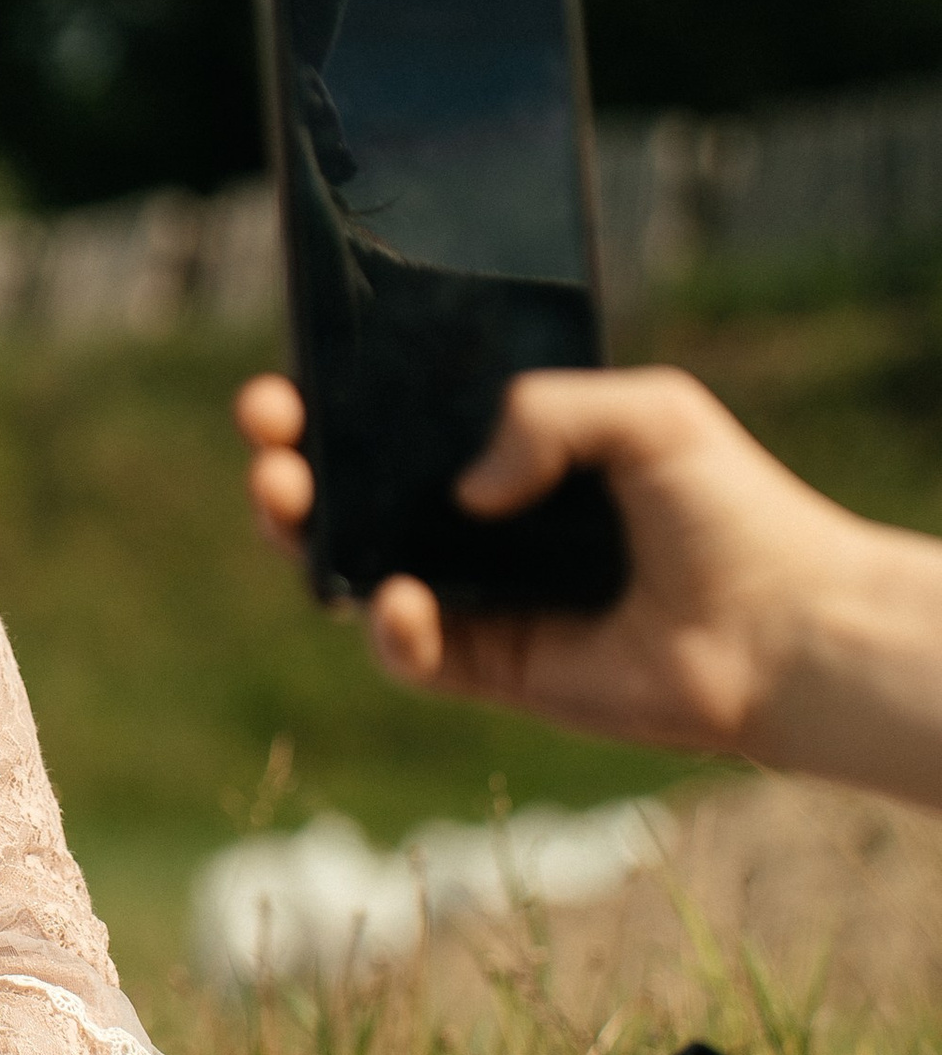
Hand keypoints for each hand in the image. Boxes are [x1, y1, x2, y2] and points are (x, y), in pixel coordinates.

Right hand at [233, 365, 941, 803]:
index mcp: (516, 455)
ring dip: (308, 536)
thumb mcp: (647, 410)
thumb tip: (467, 488)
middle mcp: (487, 526)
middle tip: (268, 440)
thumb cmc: (732, 511)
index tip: (288, 385)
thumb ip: (543, 410)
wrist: (786, 626)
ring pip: (362, 571)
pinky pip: (412, 655)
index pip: (400, 424)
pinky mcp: (496, 670)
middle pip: (357, 495)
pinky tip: (402, 597)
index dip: (335, 405)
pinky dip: (390, 629)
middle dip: (293, 466)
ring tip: (288, 498)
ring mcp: (485, 598)